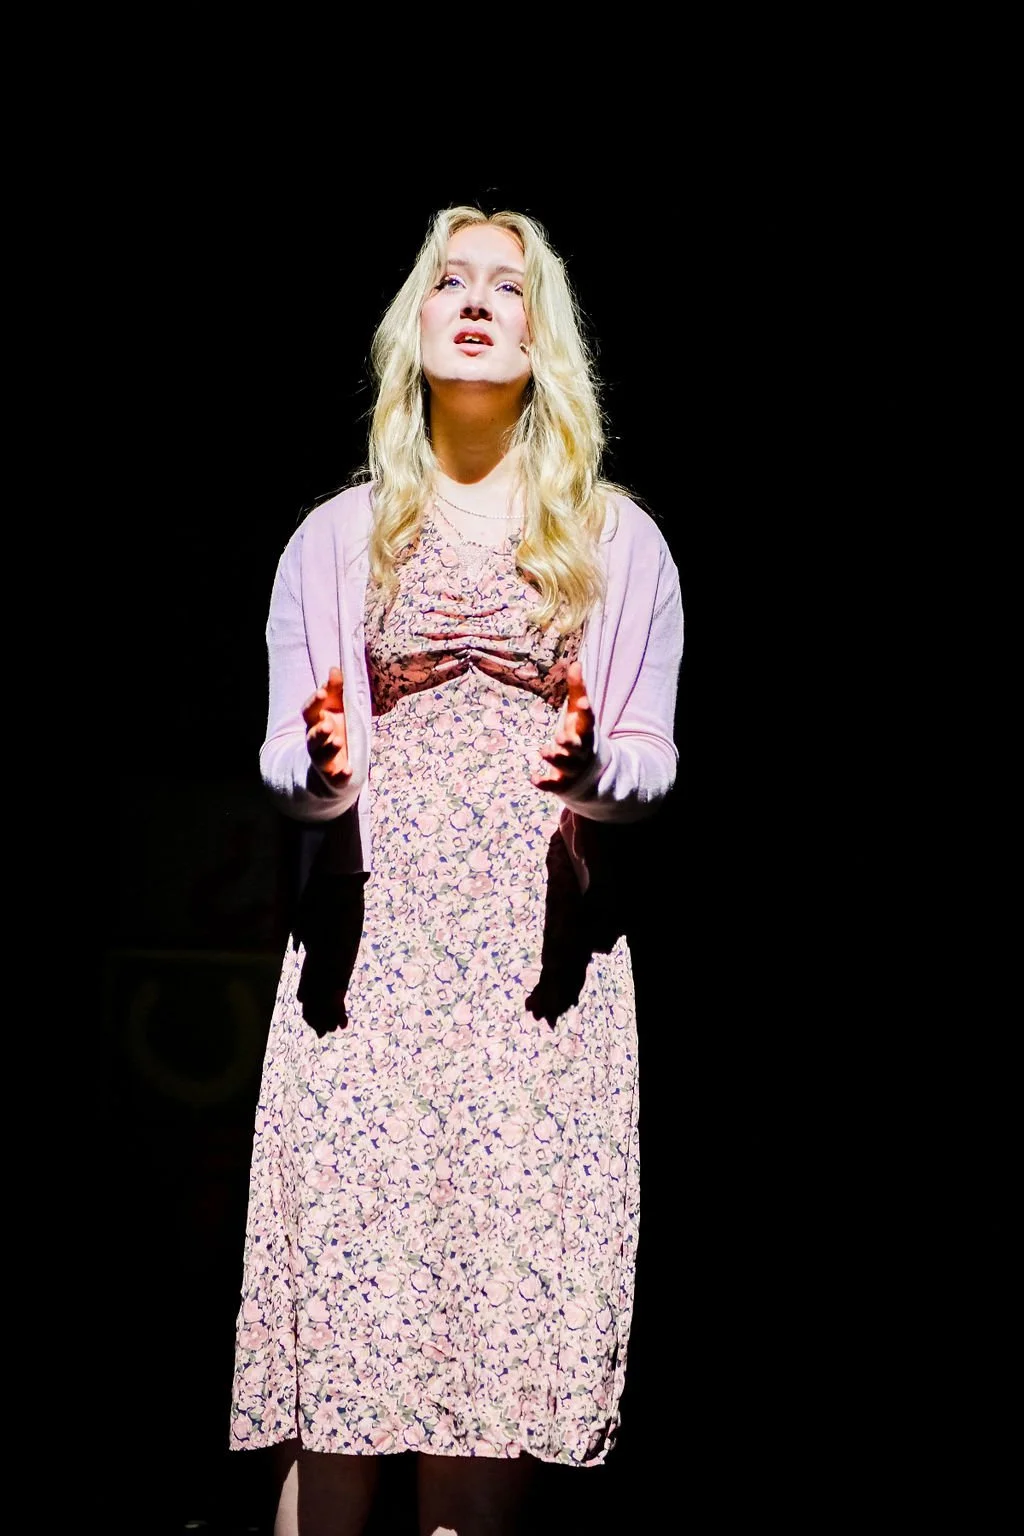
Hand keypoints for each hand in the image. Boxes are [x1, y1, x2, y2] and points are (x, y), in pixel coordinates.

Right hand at [302, 666, 350, 782]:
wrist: (331, 763)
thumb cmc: (334, 727)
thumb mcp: (336, 707)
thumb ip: (335, 689)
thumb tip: (335, 669)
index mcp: (315, 721)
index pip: (310, 711)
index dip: (315, 702)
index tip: (324, 694)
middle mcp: (315, 741)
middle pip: (313, 736)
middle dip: (319, 731)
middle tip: (328, 725)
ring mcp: (323, 760)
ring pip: (321, 755)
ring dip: (328, 748)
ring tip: (337, 741)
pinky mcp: (333, 776)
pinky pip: (335, 777)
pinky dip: (340, 775)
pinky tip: (348, 771)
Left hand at [531, 662, 595, 792]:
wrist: (594, 775)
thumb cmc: (581, 737)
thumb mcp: (580, 715)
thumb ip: (578, 690)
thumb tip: (576, 662)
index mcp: (585, 732)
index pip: (589, 720)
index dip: (587, 710)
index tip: (584, 701)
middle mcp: (581, 750)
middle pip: (577, 746)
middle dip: (569, 742)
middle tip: (559, 736)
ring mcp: (573, 768)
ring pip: (566, 765)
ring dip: (555, 758)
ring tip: (543, 751)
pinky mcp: (563, 783)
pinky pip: (554, 785)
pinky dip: (544, 782)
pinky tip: (532, 778)